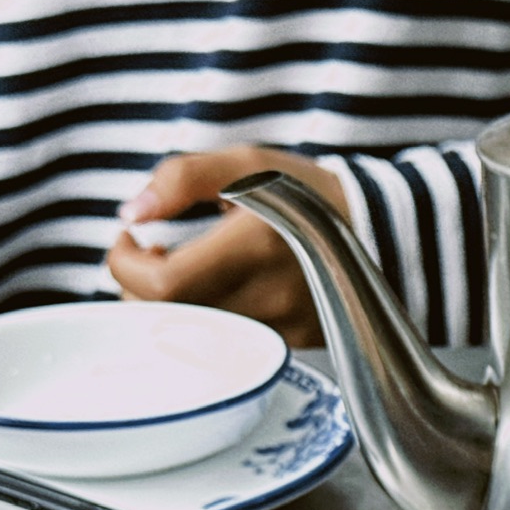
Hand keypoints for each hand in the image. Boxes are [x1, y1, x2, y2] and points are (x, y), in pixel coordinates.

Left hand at [106, 147, 347, 346]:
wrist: (383, 230)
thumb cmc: (307, 192)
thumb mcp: (248, 164)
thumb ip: (182, 178)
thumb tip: (132, 214)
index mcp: (253, 247)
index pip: (161, 285)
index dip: (125, 264)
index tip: (131, 238)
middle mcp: (269, 296)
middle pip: (169, 318)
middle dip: (140, 287)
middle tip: (150, 256)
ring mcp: (283, 327)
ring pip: (195, 336)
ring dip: (171, 306)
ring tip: (182, 272)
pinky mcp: (293, 344)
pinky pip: (229, 343)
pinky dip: (207, 320)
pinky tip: (216, 292)